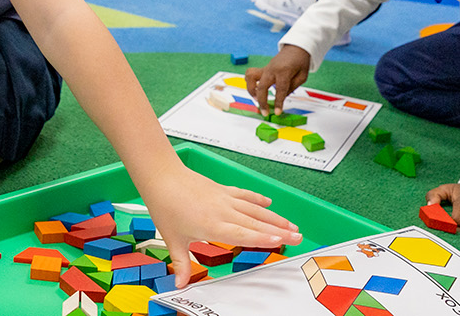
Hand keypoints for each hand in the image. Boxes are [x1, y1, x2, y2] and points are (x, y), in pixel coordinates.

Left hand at [140, 163, 301, 284]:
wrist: (161, 176)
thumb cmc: (165, 206)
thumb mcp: (172, 239)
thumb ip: (181, 263)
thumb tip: (180, 284)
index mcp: (213, 226)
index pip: (243, 235)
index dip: (263, 238)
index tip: (280, 241)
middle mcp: (223, 211)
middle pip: (256, 223)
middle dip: (279, 230)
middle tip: (298, 236)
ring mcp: (225, 199)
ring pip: (255, 209)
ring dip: (274, 217)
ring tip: (292, 224)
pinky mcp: (222, 190)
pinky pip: (245, 195)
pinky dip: (258, 199)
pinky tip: (269, 202)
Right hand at [245, 45, 310, 114]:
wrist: (296, 48)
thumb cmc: (301, 62)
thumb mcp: (302, 76)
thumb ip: (291, 87)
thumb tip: (281, 98)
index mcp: (284, 71)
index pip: (280, 90)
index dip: (278, 102)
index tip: (277, 112)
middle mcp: (271, 69)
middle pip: (262, 86)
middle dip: (262, 102)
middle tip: (265, 112)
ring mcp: (266, 68)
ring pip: (251, 78)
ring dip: (251, 90)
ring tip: (257, 99)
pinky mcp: (263, 69)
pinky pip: (251, 74)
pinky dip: (250, 83)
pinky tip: (255, 91)